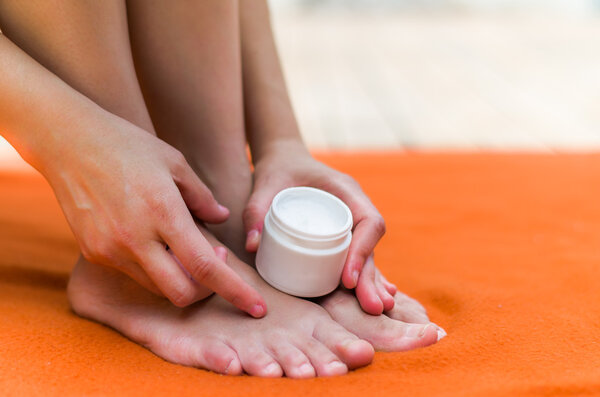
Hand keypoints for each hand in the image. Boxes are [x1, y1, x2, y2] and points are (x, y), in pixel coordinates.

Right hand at [39, 111, 265, 316]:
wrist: (67, 142)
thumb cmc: (127, 145)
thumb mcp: (174, 162)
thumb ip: (202, 197)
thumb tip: (222, 220)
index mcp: (162, 211)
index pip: (205, 266)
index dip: (235, 290)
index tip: (257, 306)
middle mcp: (135, 238)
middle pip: (181, 293)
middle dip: (206, 291)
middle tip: (215, 264)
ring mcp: (110, 249)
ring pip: (157, 287)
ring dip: (179, 277)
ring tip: (184, 245)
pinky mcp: (93, 252)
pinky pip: (133, 273)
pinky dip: (153, 267)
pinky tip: (154, 240)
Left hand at [243, 140, 392, 313]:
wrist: (284, 161)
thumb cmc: (277, 170)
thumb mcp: (264, 184)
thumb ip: (255, 210)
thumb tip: (252, 246)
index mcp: (346, 190)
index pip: (368, 221)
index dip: (362, 251)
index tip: (347, 279)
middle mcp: (355, 207)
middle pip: (371, 245)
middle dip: (371, 277)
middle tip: (371, 307)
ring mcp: (352, 222)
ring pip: (368, 255)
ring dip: (371, 283)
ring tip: (374, 308)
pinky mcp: (343, 234)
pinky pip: (358, 257)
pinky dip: (364, 277)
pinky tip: (371, 297)